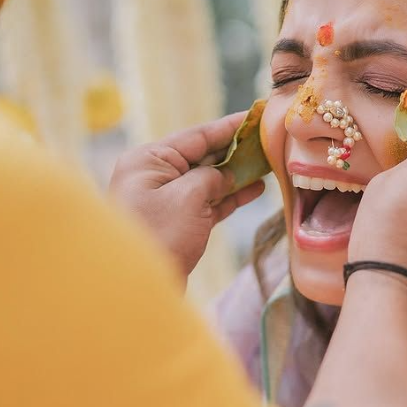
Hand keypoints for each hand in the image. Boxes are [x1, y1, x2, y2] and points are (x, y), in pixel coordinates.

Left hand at [107, 110, 267, 278]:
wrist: (138, 290)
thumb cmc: (158, 236)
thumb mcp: (188, 198)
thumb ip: (210, 177)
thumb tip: (224, 174)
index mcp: (148, 160)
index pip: (195, 136)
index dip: (228, 127)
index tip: (255, 116)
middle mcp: (153, 175)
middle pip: (202, 156)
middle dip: (235, 150)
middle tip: (268, 140)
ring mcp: (164, 200)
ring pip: (207, 179)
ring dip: (237, 173)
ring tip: (268, 164)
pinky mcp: (177, 222)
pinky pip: (208, 201)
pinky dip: (230, 196)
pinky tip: (255, 189)